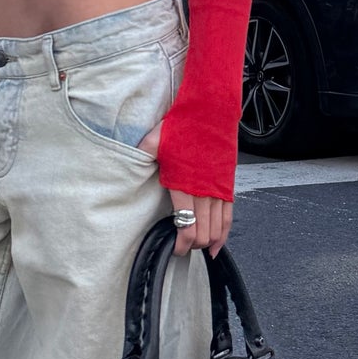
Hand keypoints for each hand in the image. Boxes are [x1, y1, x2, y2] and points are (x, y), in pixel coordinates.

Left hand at [138, 126, 231, 255]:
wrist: (213, 109)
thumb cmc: (185, 123)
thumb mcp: (156, 139)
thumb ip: (142, 153)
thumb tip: (129, 158)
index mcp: (184, 185)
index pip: (186, 227)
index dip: (181, 245)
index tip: (174, 249)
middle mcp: (204, 191)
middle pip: (203, 233)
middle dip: (192, 246)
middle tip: (181, 247)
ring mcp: (219, 190)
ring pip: (217, 229)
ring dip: (207, 242)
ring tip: (197, 248)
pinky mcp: (228, 185)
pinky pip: (229, 217)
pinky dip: (223, 234)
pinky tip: (217, 244)